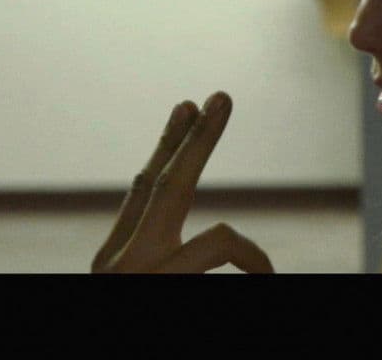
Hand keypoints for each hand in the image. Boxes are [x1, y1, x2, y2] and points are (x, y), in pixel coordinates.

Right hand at [92, 91, 274, 272]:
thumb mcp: (155, 284)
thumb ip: (175, 267)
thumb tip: (216, 249)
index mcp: (114, 261)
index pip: (143, 192)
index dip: (167, 147)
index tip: (187, 107)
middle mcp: (115, 262)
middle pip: (158, 182)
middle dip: (191, 136)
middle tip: (222, 97)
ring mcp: (132, 270)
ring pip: (175, 192)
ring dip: (205, 151)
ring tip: (243, 172)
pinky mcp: (155, 280)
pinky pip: (217, 244)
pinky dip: (252, 257)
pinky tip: (267, 274)